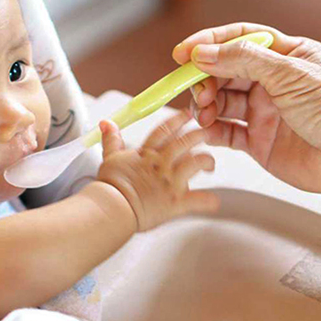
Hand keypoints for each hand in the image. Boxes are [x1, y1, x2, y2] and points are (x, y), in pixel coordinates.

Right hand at [96, 111, 218, 231]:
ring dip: (206, 161)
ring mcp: (170, 182)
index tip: (187, 114)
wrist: (112, 206)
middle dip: (198, 135)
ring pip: (196, 163)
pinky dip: (208, 201)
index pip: (165, 130)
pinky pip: (198, 200)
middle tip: (206, 133)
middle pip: (185, 142)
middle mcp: (161, 164)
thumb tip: (106, 123)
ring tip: (210, 163)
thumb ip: (112, 139)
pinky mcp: (175, 202)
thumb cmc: (110, 185)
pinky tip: (214, 201)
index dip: (178, 119)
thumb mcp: (110, 157)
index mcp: (147, 154)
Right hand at [172, 22, 320, 197]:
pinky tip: (206, 130)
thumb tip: (203, 53)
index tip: (182, 53)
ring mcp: (264, 112)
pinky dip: (211, 131)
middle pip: (225, 71)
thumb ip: (243, 61)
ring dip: (206, 105)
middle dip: (205, 78)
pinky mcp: (259, 141)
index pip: (240, 39)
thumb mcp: (291, 74)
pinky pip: (226, 132)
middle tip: (198, 91)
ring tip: (205, 114)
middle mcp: (273, 82)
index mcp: (286, 56)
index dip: (209, 43)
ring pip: (221, 102)